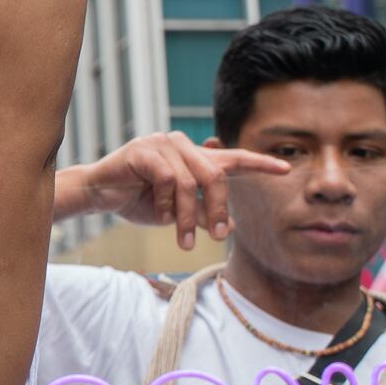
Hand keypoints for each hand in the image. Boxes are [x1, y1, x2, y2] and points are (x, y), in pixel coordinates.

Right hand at [61, 131, 290, 250]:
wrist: (100, 195)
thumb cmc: (138, 200)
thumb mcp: (176, 212)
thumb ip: (201, 213)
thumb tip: (228, 225)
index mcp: (194, 158)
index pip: (233, 158)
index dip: (259, 164)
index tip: (286, 169)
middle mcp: (183, 145)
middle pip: (216, 175)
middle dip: (218, 209)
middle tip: (218, 237)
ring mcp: (163, 143)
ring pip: (191, 182)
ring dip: (187, 217)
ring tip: (182, 241)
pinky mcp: (144, 150)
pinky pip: (167, 179)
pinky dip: (166, 204)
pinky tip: (161, 218)